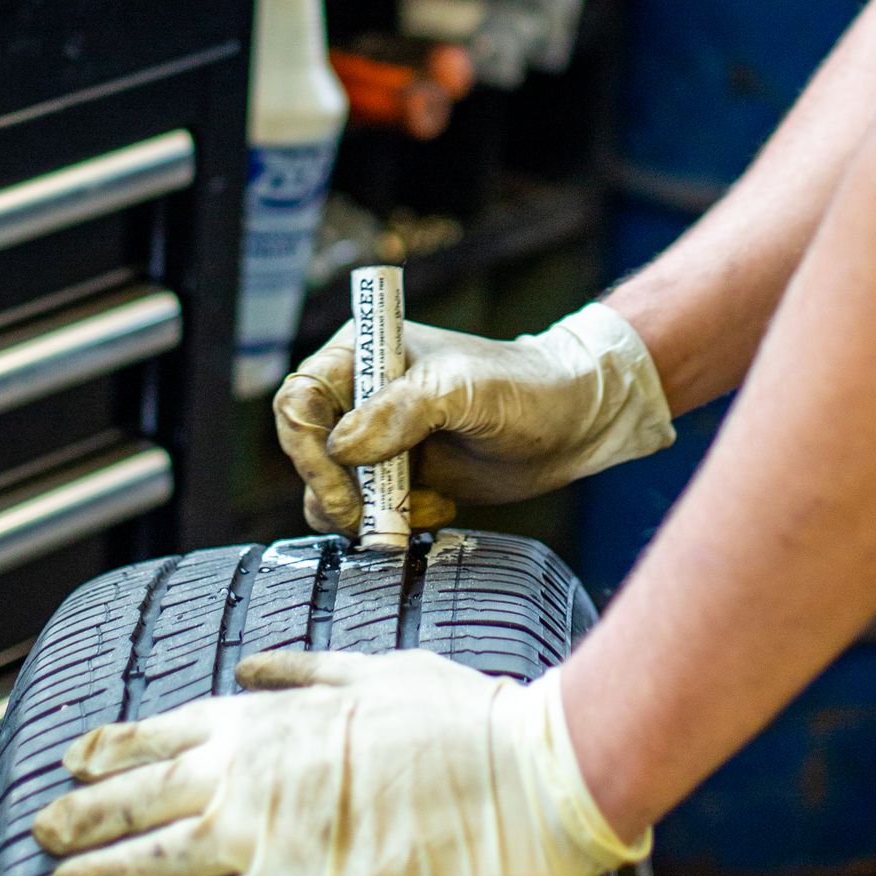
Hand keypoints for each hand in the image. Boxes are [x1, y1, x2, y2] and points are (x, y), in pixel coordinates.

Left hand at [32, 645, 646, 875]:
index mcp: (275, 716)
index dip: (112, 746)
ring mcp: (276, 834)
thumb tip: (254, 667)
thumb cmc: (464, 718)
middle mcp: (257, 771)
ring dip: (102, 869)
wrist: (526, 773)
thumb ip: (307, 670)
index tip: (73, 757)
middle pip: (144, 793)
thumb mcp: (379, 668)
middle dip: (84, 811)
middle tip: (40, 826)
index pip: (167, 728)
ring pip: (160, 856)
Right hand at [274, 302, 672, 537]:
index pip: (299, 399)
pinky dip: (392, 521)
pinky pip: (368, 512)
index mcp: (366, 354)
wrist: (575, 422)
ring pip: (329, 489)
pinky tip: (439, 507)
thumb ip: (403, 409)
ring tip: (412, 510)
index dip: (307, 446)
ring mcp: (381, 440)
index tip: (340, 481)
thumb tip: (342, 447)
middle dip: (331, 490)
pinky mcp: (402, 477)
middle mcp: (363, 396)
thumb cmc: (524, 387)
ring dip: (361, 513)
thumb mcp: (465, 390)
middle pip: (307, 450)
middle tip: (366, 516)